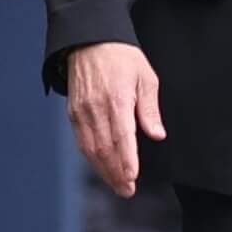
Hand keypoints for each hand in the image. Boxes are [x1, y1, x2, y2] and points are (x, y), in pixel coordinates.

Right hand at [65, 42, 164, 197]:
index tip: (132, 177)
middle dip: (116, 173)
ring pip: (90, 149)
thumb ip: (150, 109)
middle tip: (127, 190)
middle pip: (104, 149)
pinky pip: (81, 141)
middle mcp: (96, 108)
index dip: (126, 160)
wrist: (90, 40)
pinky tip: (102, 168)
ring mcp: (82, 112)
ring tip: (117, 185)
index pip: (121, 137)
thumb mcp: (145, 77)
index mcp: (117, 99)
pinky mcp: (73, 112)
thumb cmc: (122, 57)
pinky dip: (91, 158)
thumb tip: (157, 134)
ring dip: (103, 170)